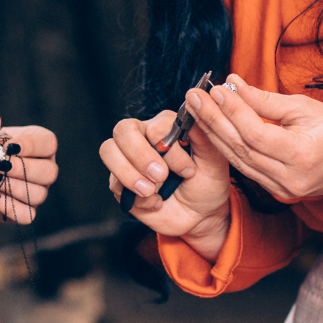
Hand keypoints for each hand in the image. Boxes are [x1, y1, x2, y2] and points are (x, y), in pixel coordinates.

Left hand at [0, 125, 58, 223]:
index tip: (8, 146)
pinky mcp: (24, 212)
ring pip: (39, 194)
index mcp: (39, 144)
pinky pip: (27, 215)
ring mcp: (37, 192)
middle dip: (22, 168)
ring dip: (12, 186)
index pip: (49, 143)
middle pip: (49, 172)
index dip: (32, 145)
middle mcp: (44, 168)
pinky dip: (9, 206)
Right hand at [100, 100, 232, 260]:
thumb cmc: (207, 184)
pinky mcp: (120, 181)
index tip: (188, 171)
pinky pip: (113, 183)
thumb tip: (194, 107)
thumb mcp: (214, 162)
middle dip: (140, 155)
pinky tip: (155, 203)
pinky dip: (135, 197)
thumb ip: (204, 135)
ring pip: (108, 151)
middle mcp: (143, 137)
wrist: (200, 215)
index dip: (169, 151)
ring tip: (150, 192)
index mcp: (166, 126)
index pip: (155, 127)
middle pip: (123, 130)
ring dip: (128, 174)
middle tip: (159, 177)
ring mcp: (128, 159)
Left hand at [186, 74, 322, 201]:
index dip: (233, 110)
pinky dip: (228, 148)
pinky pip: (246, 168)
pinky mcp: (278, 192)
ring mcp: (283, 189)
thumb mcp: (306, 108)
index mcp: (302, 156)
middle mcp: (290, 179)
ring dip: (215, 134)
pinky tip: (213, 129)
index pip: (256, 132)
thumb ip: (267, 101)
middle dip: (214, 120)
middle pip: (241, 148)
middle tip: (194, 96)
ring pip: (239, 161)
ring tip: (197, 109)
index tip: (215, 88)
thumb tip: (233, 84)